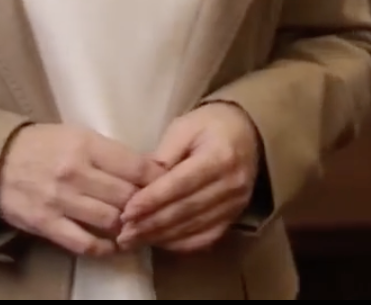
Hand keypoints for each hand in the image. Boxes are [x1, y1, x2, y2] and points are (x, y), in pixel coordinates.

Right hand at [0, 124, 165, 258]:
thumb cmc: (42, 146)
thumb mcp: (78, 136)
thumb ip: (111, 153)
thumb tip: (151, 168)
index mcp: (86, 145)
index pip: (136, 166)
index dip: (158, 180)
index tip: (169, 186)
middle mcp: (75, 172)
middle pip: (128, 196)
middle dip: (145, 206)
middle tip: (155, 211)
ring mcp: (60, 200)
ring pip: (111, 220)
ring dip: (128, 227)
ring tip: (137, 228)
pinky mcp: (47, 224)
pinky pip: (85, 243)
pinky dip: (105, 248)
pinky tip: (115, 245)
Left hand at [116, 103, 262, 253]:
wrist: (247, 133)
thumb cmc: (209, 126)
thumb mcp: (184, 128)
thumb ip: (163, 155)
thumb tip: (139, 186)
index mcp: (219, 156)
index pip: (181, 184)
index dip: (153, 200)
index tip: (127, 211)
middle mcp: (232, 184)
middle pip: (186, 209)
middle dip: (151, 223)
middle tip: (123, 233)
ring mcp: (236, 204)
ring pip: (193, 227)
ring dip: (161, 237)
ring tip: (133, 240)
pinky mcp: (235, 216)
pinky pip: (206, 237)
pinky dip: (180, 243)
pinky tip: (159, 242)